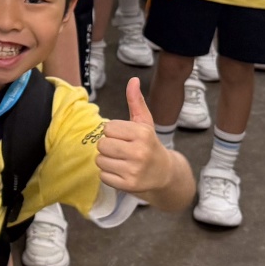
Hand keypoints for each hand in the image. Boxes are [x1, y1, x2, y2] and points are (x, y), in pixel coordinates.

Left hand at [98, 79, 178, 196]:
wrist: (164, 174)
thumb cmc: (149, 145)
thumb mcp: (145, 123)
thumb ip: (136, 101)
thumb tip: (133, 80)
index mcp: (142, 134)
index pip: (107, 128)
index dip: (113, 132)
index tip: (124, 137)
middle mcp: (139, 152)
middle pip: (102, 145)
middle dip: (108, 146)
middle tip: (121, 150)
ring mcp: (134, 170)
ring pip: (100, 160)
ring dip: (106, 160)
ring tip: (121, 161)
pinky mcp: (128, 185)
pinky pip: (103, 176)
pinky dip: (108, 174)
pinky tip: (121, 172)